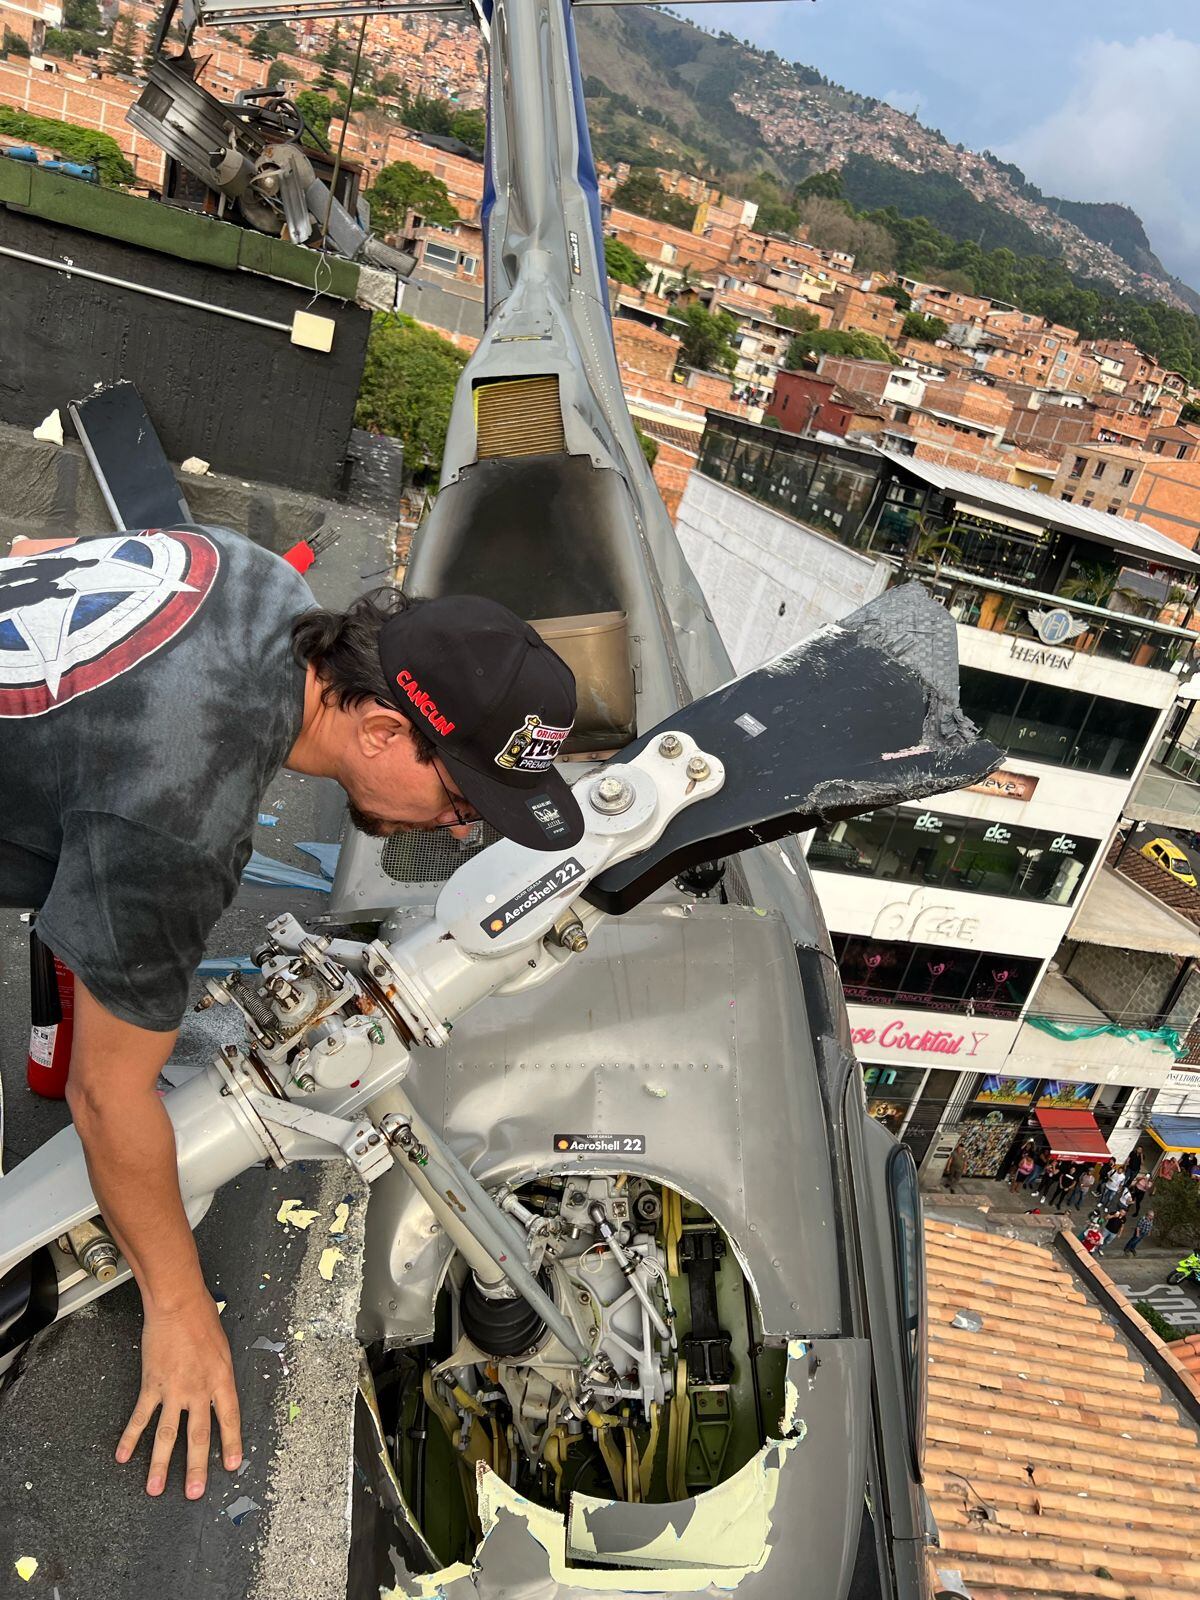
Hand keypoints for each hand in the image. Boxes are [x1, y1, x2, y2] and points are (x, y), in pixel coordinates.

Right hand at [116, 1293, 242, 1497]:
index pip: (230, 1419)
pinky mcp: (152, 1385)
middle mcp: (200, 1390)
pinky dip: (131, 1437)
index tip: (232, 1466)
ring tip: (155, 1489)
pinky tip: (123, 1455)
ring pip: (168, 1434)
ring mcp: (174, 1390)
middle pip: (199, 1435)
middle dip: (197, 1467)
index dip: (231, 1444)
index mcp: (222, 1380)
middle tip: (195, 1493)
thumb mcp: (223, 1349)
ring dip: (160, 1464)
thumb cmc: (203, 1319)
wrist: (178, 1305)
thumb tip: (217, 1397)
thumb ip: (220, 1376)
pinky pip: (141, 1416)